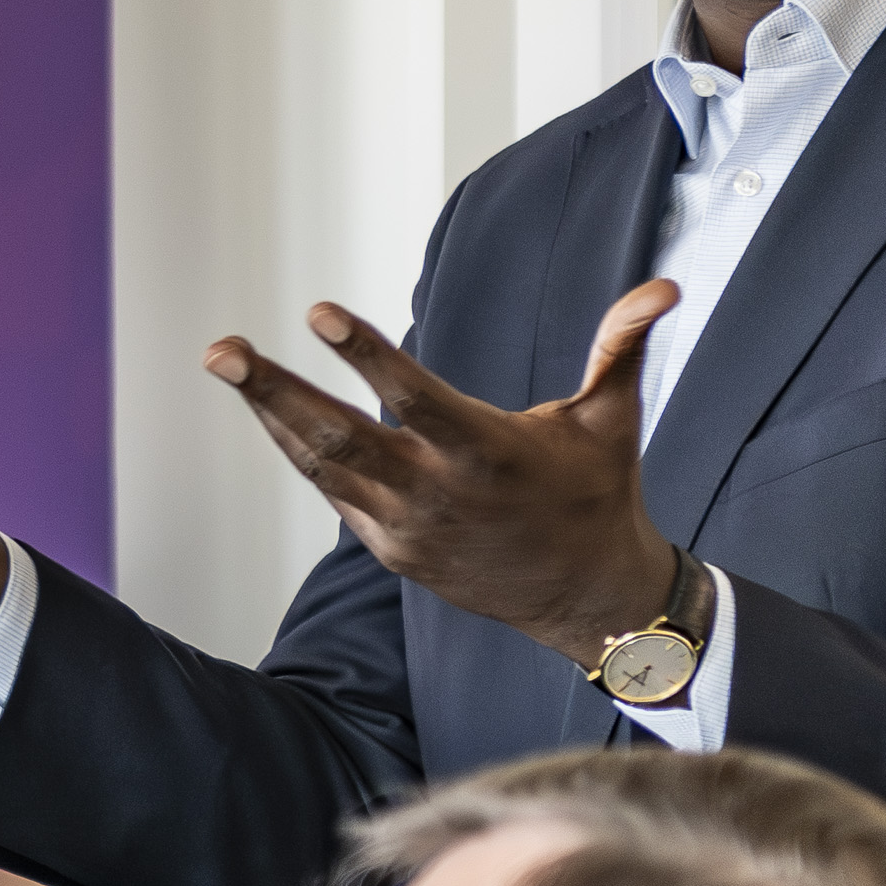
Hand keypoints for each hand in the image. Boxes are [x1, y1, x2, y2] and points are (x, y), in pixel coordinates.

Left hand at [203, 283, 686, 664]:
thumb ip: (622, 347)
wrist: (586, 599)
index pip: (413, 398)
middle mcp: (437, 494)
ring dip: (270, 414)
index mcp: (487, 453)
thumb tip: (663, 286)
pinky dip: (298, 450)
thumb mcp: (612, 419)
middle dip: (275, 391)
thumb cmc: (597, 496)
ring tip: (228, 363)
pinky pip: (333, 491)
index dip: (366, 355)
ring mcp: (406, 527)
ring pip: (323, 465)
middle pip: (339, 438)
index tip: (321, 313)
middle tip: (222, 351)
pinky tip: (268, 409)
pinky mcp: (390, 548)